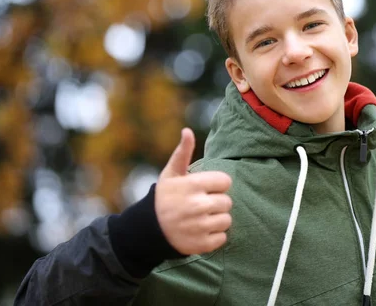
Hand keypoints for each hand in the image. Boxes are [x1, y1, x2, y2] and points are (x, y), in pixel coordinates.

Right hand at [155, 128, 232, 254]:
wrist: (148, 230)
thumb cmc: (164, 198)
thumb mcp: (171, 173)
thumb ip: (183, 152)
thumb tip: (187, 131)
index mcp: (193, 185)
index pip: (226, 182)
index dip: (216, 185)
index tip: (204, 189)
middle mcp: (197, 206)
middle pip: (227, 202)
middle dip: (216, 203)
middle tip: (200, 205)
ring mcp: (199, 226)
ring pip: (227, 220)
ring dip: (217, 220)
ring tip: (200, 218)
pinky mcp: (201, 244)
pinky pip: (222, 238)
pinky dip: (214, 236)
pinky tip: (200, 231)